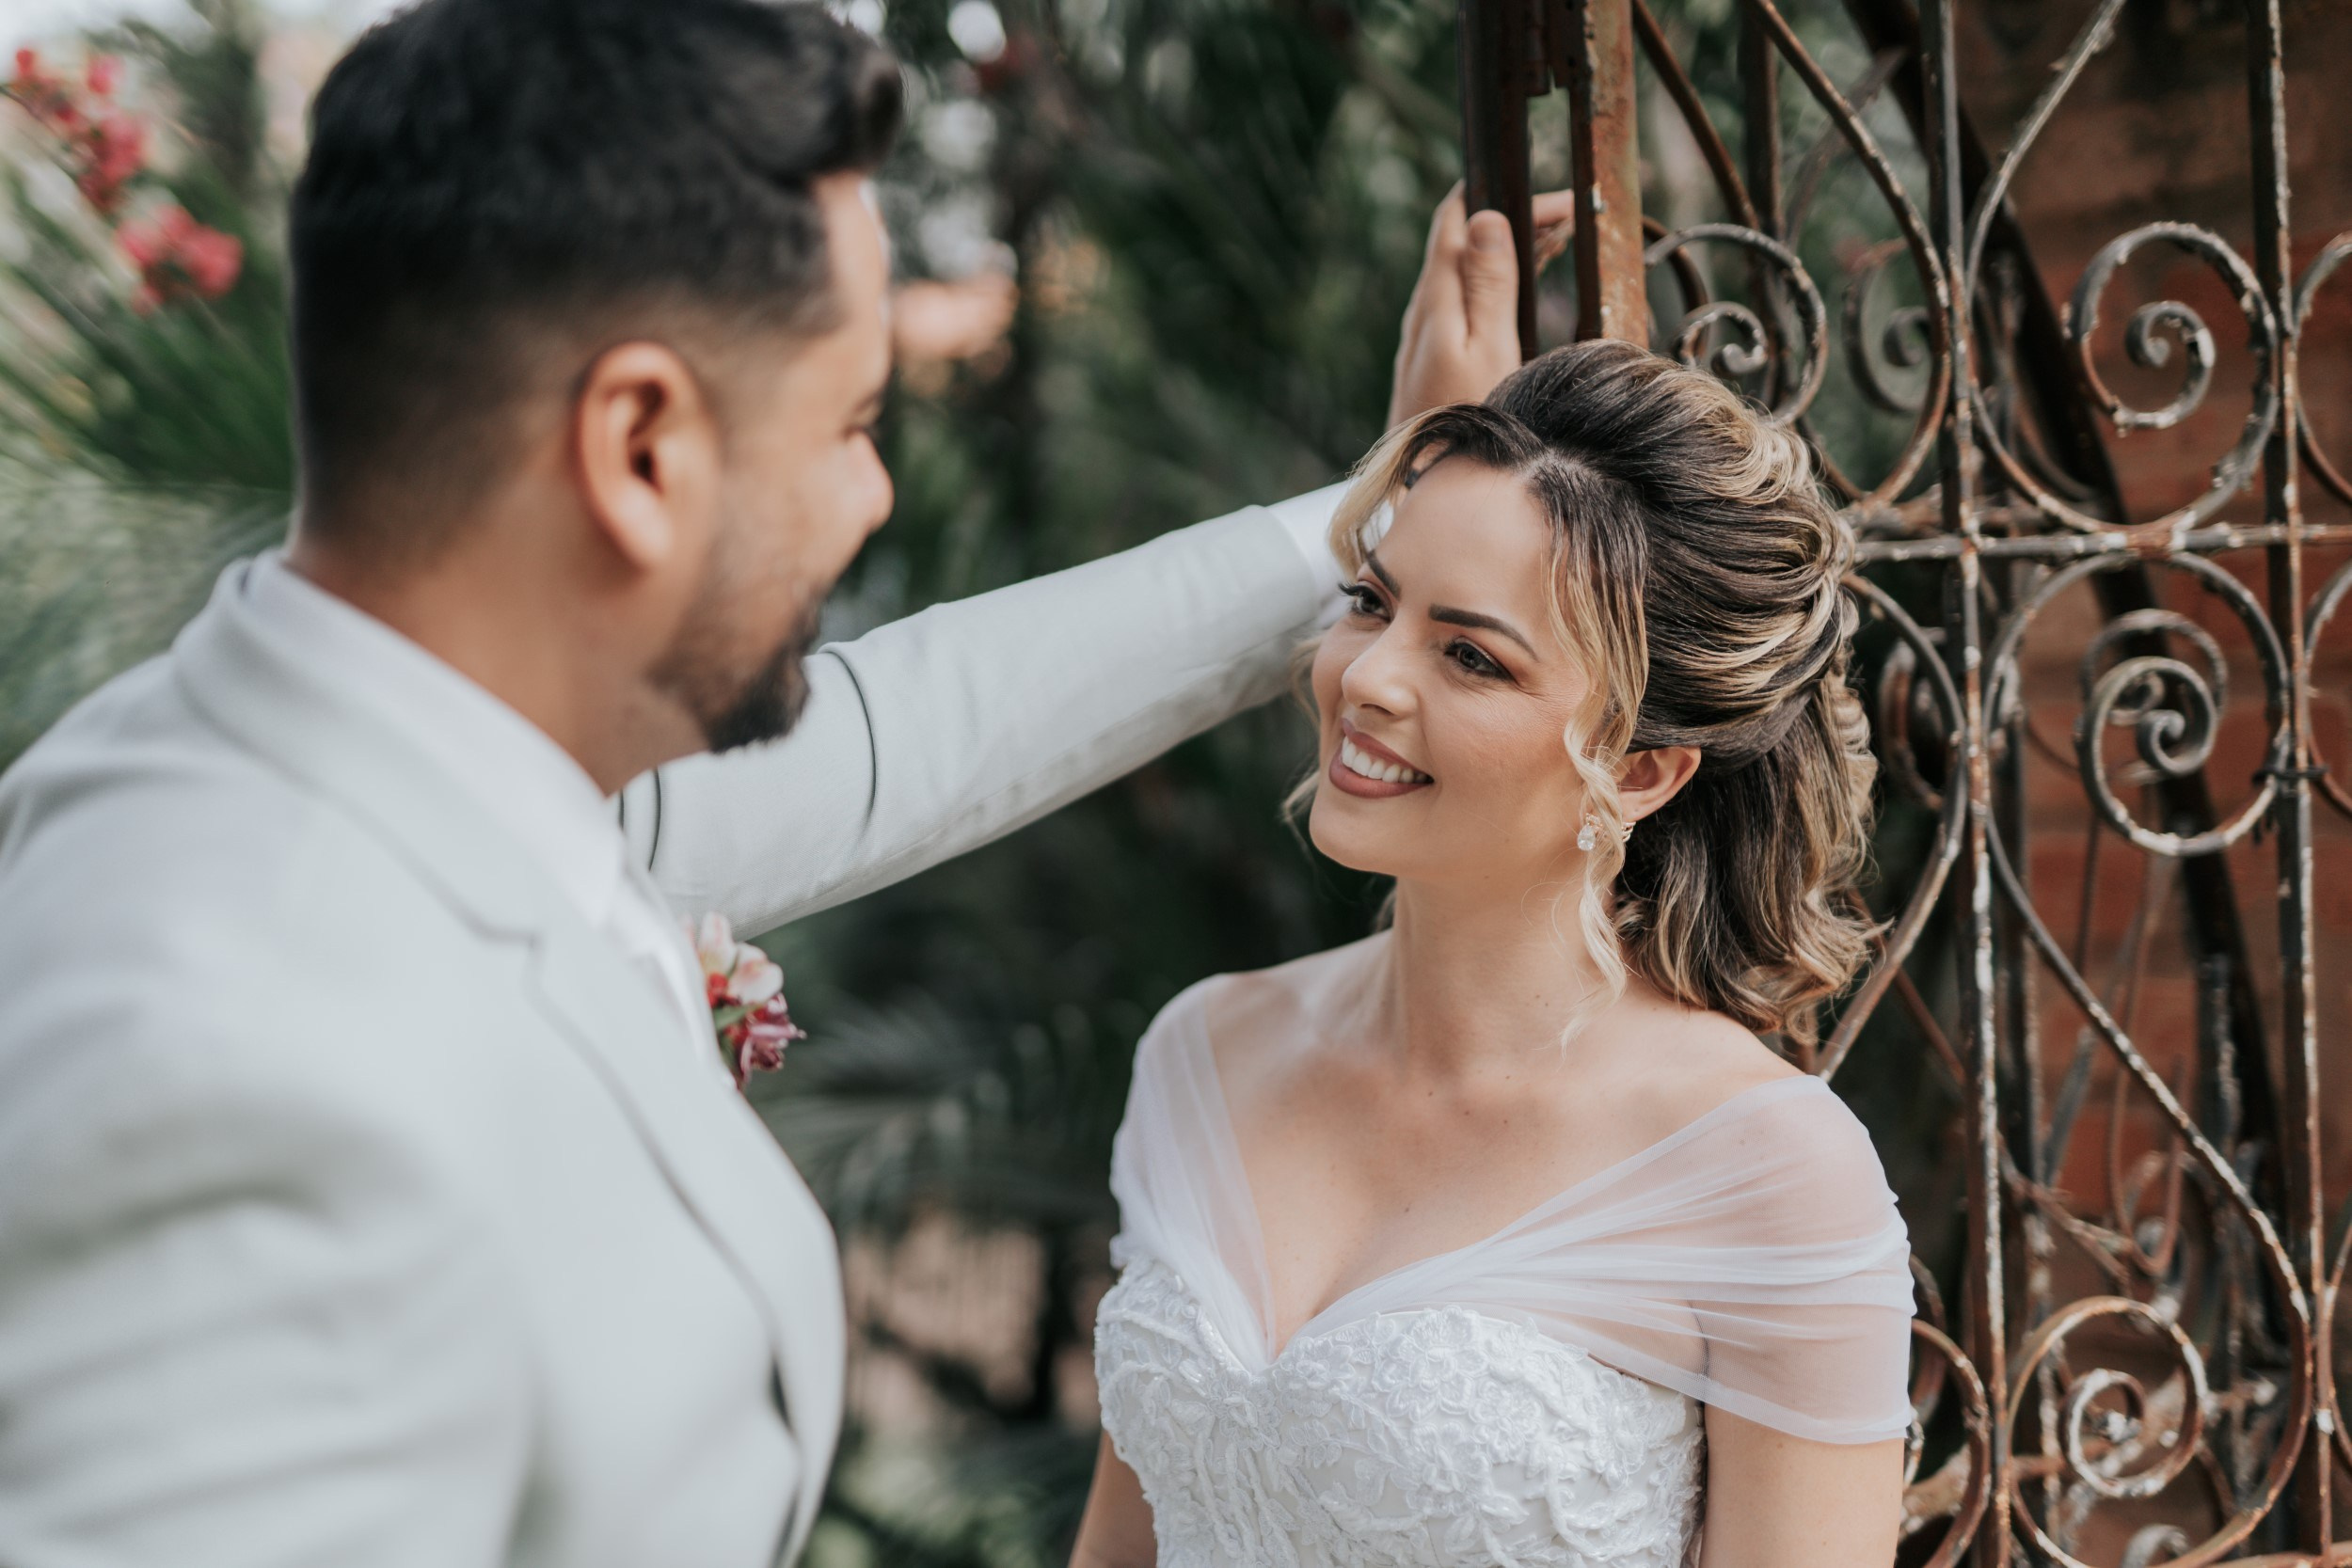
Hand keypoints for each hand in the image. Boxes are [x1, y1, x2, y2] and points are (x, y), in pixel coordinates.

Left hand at [1387, 185, 1575, 428]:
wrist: (1428, 487)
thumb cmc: (1465, 422)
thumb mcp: (1487, 348)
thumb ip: (1486, 285)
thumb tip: (1484, 218)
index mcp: (1436, 300)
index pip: (1456, 219)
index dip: (1499, 193)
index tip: (1554, 197)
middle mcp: (1424, 313)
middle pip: (1464, 242)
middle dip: (1515, 220)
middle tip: (1571, 215)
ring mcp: (1427, 339)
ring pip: (1467, 273)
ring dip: (1510, 250)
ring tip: (1559, 239)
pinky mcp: (1435, 362)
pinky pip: (1467, 304)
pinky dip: (1500, 283)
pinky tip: (1522, 292)